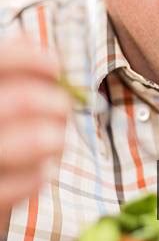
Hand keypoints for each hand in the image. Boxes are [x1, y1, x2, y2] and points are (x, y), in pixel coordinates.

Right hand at [0, 37, 70, 228]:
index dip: (28, 58)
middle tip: (65, 107)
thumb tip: (43, 52)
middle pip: (19, 102)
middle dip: (54, 103)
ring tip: (58, 139)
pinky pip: (13, 188)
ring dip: (52, 139)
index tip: (55, 66)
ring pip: (15, 144)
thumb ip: (11, 73)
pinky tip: (44, 170)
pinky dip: (37, 177)